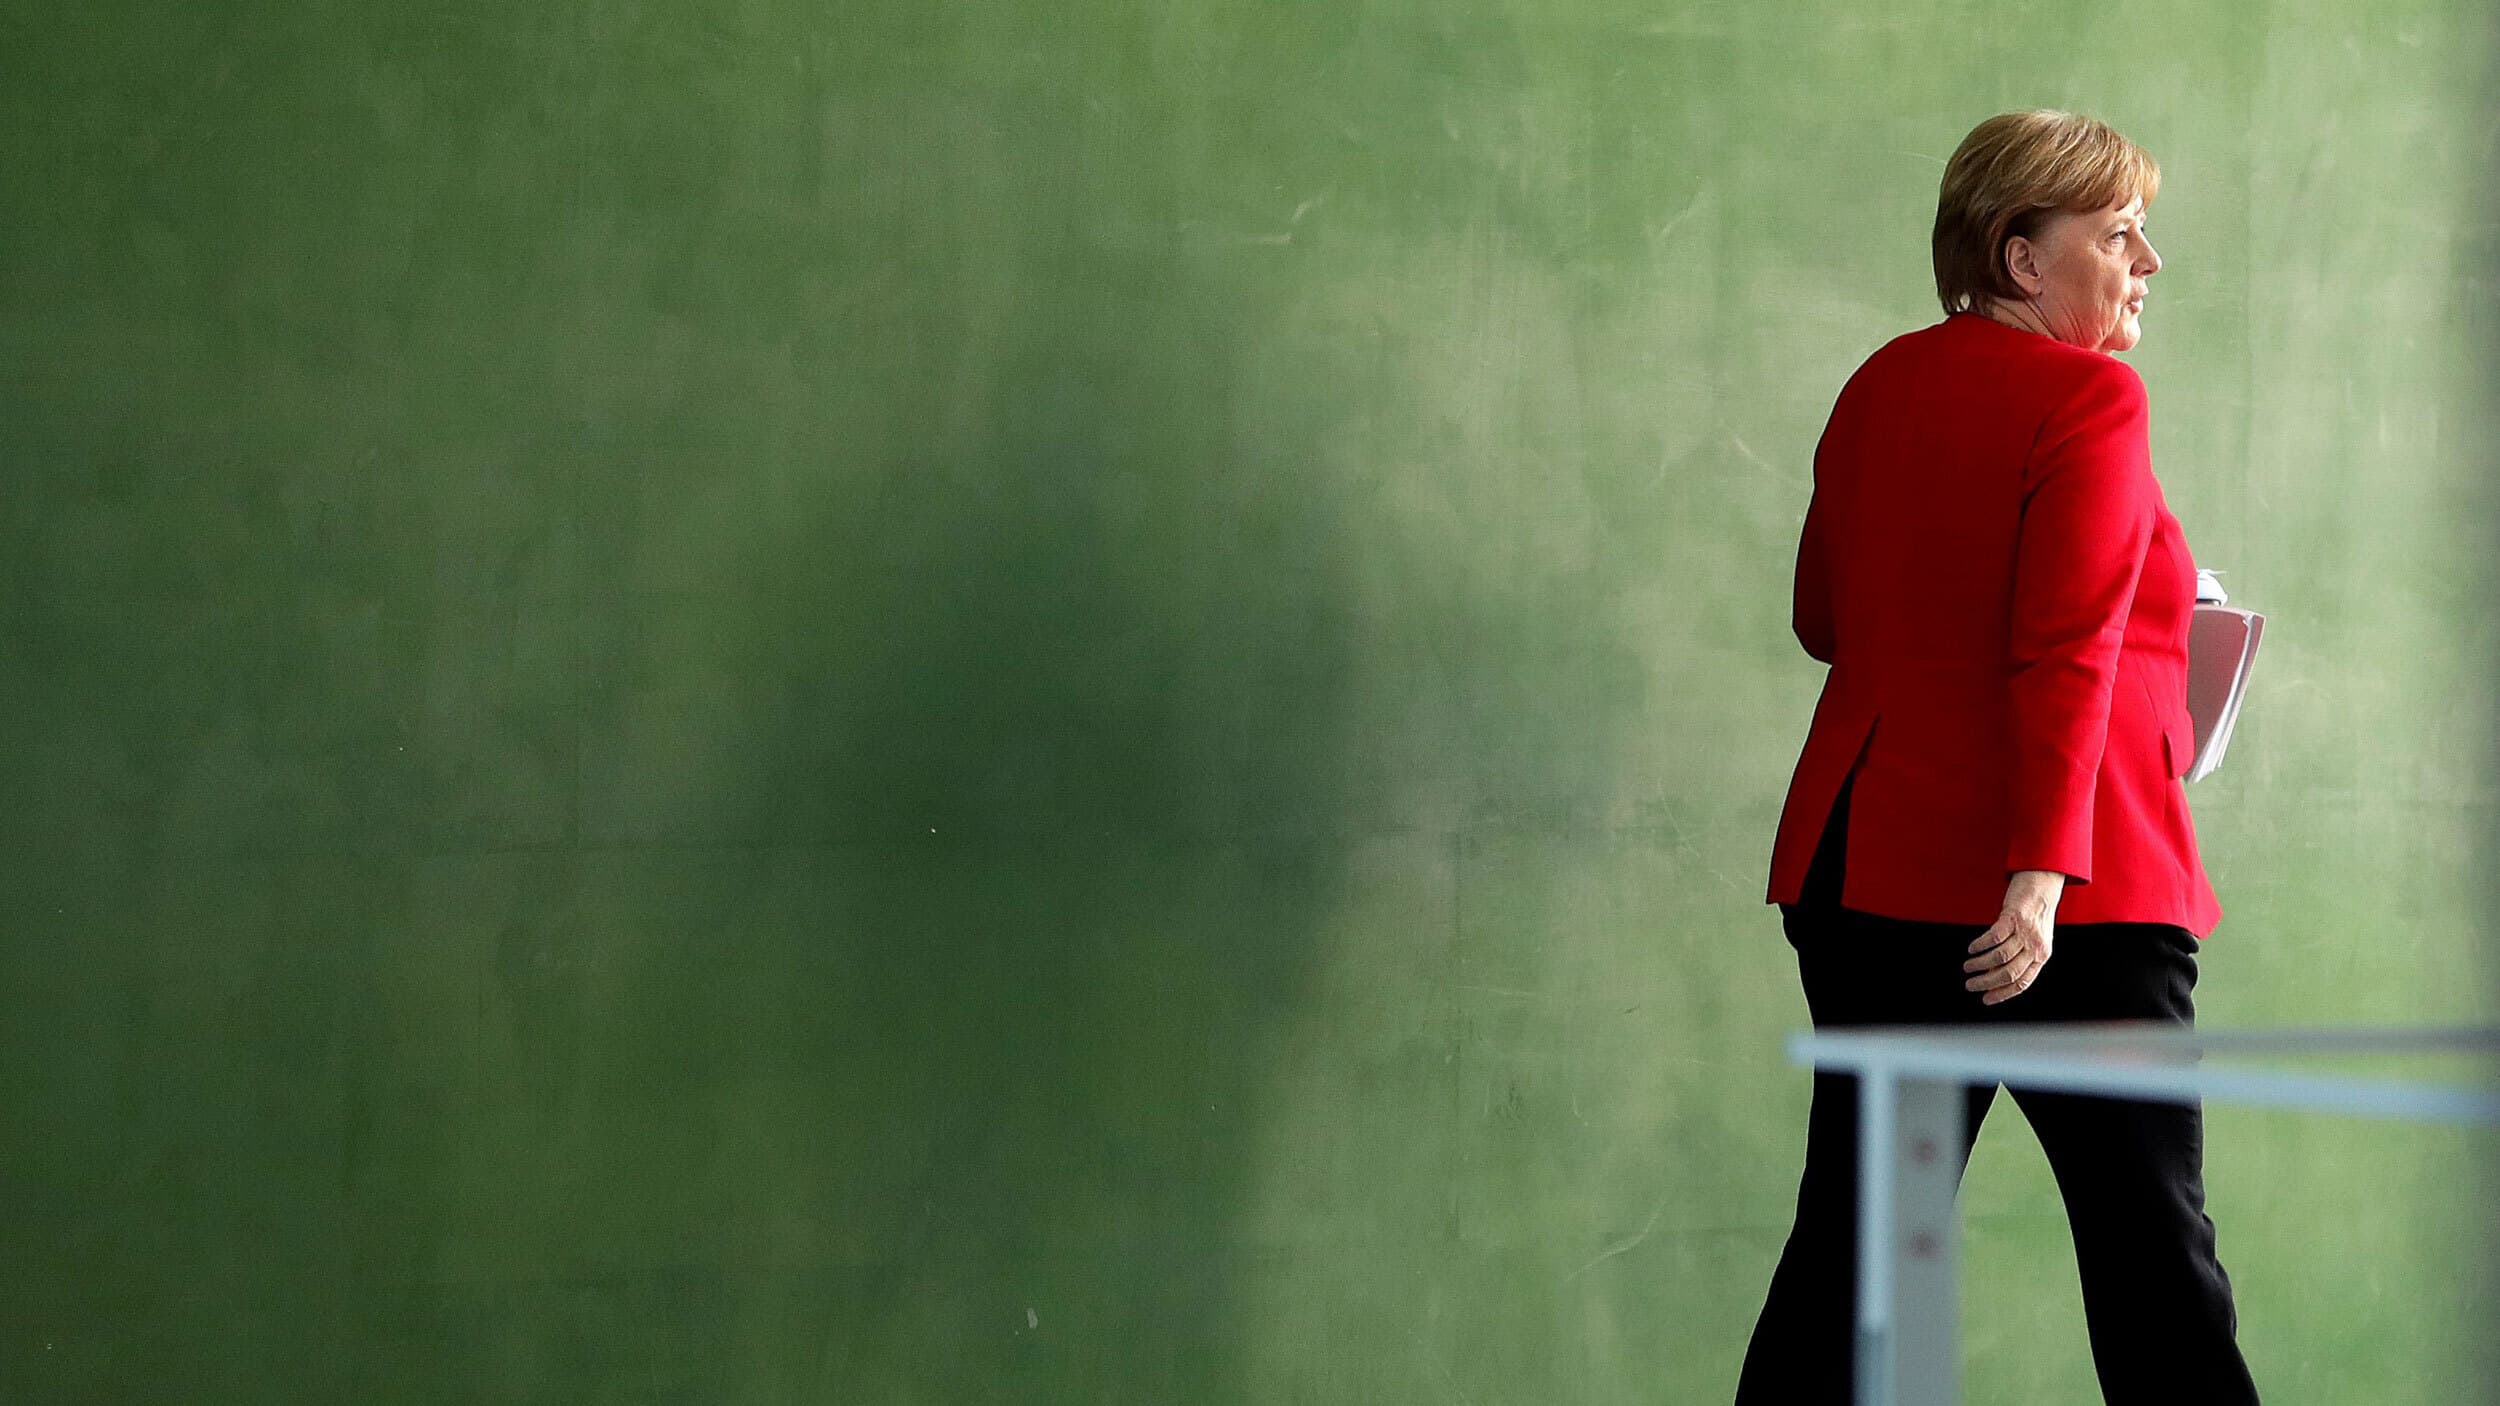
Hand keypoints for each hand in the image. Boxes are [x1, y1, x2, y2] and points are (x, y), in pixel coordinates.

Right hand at [1966, 869, 2063, 1004]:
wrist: (2042, 885)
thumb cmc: (2036, 913)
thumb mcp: (2034, 940)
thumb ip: (2020, 957)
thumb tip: (1995, 974)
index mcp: (2041, 956)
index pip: (2022, 983)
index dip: (2002, 994)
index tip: (1985, 998)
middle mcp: (2035, 947)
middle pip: (2009, 973)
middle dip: (1987, 982)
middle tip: (1971, 985)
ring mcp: (2025, 932)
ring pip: (2000, 957)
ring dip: (1980, 964)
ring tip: (1968, 966)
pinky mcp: (2014, 918)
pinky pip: (1994, 937)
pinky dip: (1980, 945)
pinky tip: (1972, 948)